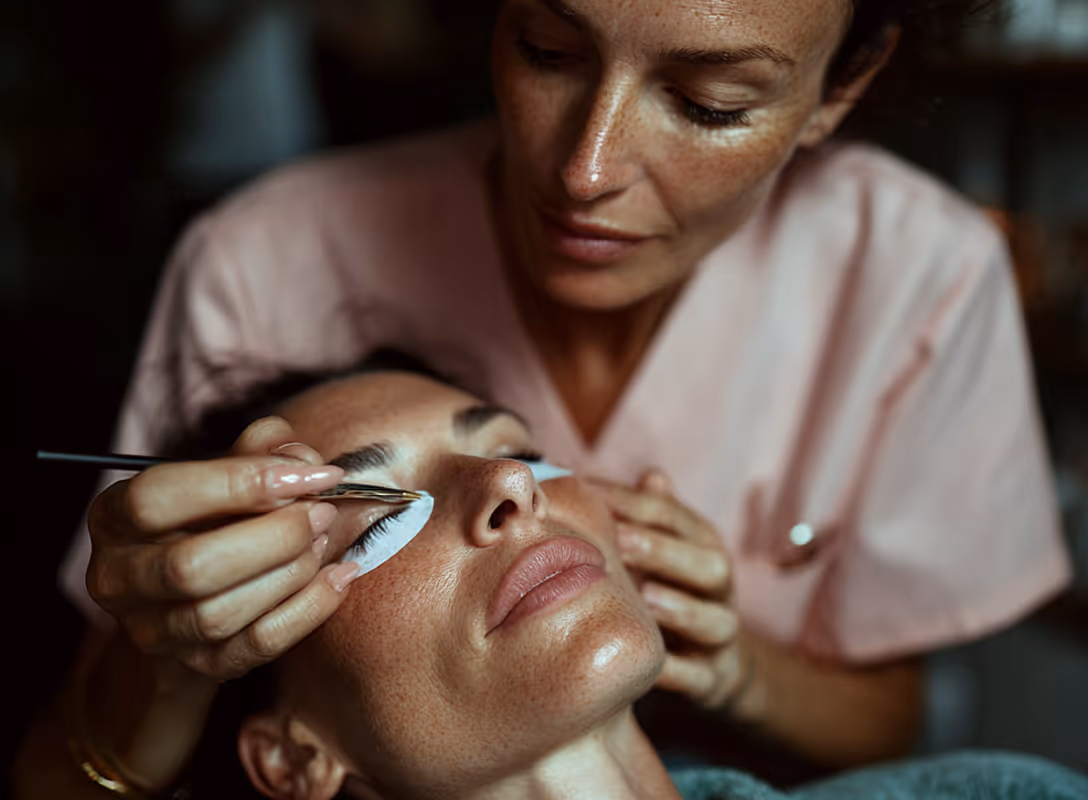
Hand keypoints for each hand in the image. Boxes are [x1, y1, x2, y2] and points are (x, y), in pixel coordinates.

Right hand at [86, 417, 360, 680]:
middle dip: (275, 537)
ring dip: (291, 573)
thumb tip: (302, 458)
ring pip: (219, 614)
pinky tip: (339, 576)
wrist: (198, 595)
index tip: (313, 474)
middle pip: (192, 566)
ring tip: (325, 541)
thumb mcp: (225, 473)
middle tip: (322, 512)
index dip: (242, 483)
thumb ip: (259, 451)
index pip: (159, 498)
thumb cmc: (215, 519)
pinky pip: (255, 645)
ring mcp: (151, 629)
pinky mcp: (195, 665)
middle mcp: (118, 577)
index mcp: (115, 515)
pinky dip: (309, 609)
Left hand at [591, 470, 749, 710]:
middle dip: (663, 551)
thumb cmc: (670, 587)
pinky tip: (648, 666)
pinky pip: (699, 676)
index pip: (673, 516)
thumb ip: (646, 512)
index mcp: (703, 545)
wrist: (714, 660)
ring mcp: (722, 634)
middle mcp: (720, 586)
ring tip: (645, 597)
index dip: (633, 502)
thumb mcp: (663, 546)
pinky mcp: (713, 677)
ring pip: (715, 621)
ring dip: (681, 609)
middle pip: (707, 564)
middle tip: (618, 540)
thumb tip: (637, 472)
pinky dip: (674, 672)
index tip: (587, 492)